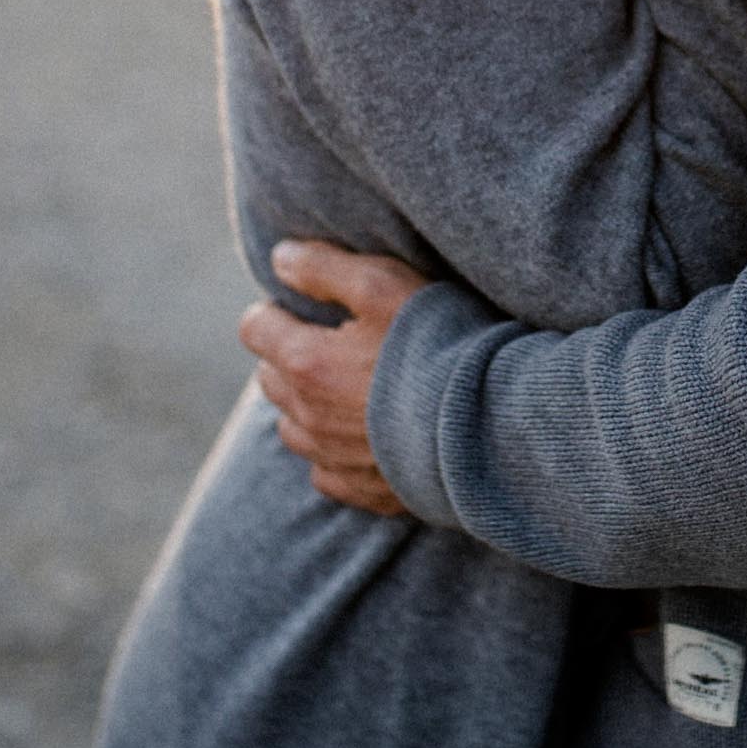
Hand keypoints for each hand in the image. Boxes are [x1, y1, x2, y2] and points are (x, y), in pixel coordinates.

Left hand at [236, 239, 432, 514]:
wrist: (490, 422)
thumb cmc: (440, 343)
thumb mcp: (385, 285)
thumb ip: (325, 267)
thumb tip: (279, 258)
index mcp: (306, 362)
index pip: (255, 329)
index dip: (276, 311)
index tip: (308, 307)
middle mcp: (308, 415)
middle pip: (270, 378)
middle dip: (290, 355)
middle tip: (336, 341)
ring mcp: (333, 457)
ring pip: (292, 427)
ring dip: (308, 406)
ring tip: (349, 388)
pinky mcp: (362, 489)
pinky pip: (326, 472)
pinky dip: (334, 453)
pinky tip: (365, 436)